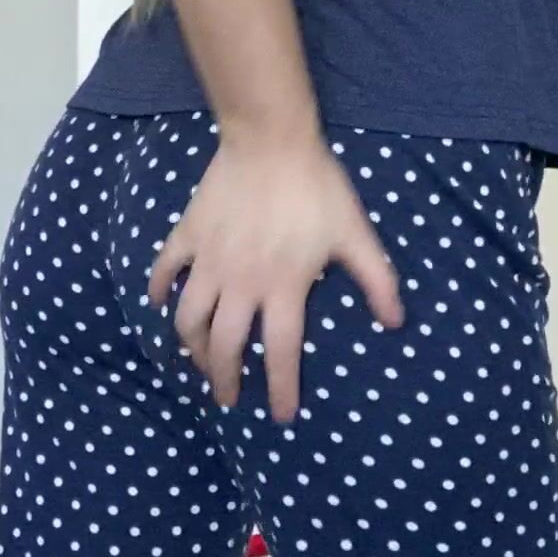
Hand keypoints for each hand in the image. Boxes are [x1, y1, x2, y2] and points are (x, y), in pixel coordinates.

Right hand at [145, 129, 405, 424]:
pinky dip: (160, 292)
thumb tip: (396, 322)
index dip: (283, 389)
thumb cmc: (317, 187)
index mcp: (283, 288)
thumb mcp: (355, 234)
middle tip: (229, 399)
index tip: (283, 417)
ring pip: (190, 320)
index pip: (283, 353)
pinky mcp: (189, 236)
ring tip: (199, 364)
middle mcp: (241, 283)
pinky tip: (162, 306)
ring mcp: (209, 261)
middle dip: (225, 381)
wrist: (270, 139)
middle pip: (225, 347)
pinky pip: (165, 271)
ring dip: (192, 349)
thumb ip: (377, 280)